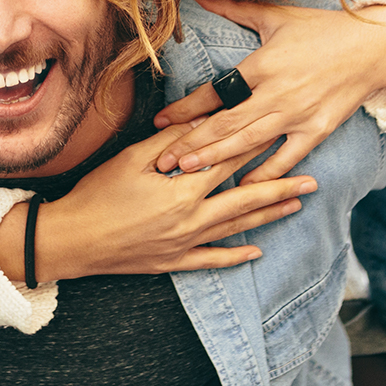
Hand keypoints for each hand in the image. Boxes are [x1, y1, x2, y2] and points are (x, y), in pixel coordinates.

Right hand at [0, 120, 316, 282]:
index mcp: (183, 190)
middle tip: (312, 179)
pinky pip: (213, 260)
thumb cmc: (98, 194)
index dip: (257, 147)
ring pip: (237, 228)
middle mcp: (192, 219)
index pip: (229, 163)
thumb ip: (172, 142)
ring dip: (268, 216)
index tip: (282, 134)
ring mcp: (186, 244)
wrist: (72, 241)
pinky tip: (255, 251)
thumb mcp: (132, 159)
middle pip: (246, 199)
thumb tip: (204, 123)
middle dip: (281, 187)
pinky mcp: (174, 262)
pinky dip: (236, 256)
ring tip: (295, 205)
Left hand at [153, 0, 385, 183]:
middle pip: (226, 124)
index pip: (216, 91)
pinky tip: (242, 188)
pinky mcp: (316, 131)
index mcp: (262, 65)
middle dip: (192, 144)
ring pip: (249, 143)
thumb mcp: (276, 16)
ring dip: (217, 159)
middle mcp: (277, 94)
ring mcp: (297, 115)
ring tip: (187, 173)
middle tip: (162, 161)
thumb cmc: (322, 29)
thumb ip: (235, 9)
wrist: (373, 48)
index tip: (160, 121)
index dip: (186, 108)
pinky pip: (286, 159)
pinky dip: (264, 175)